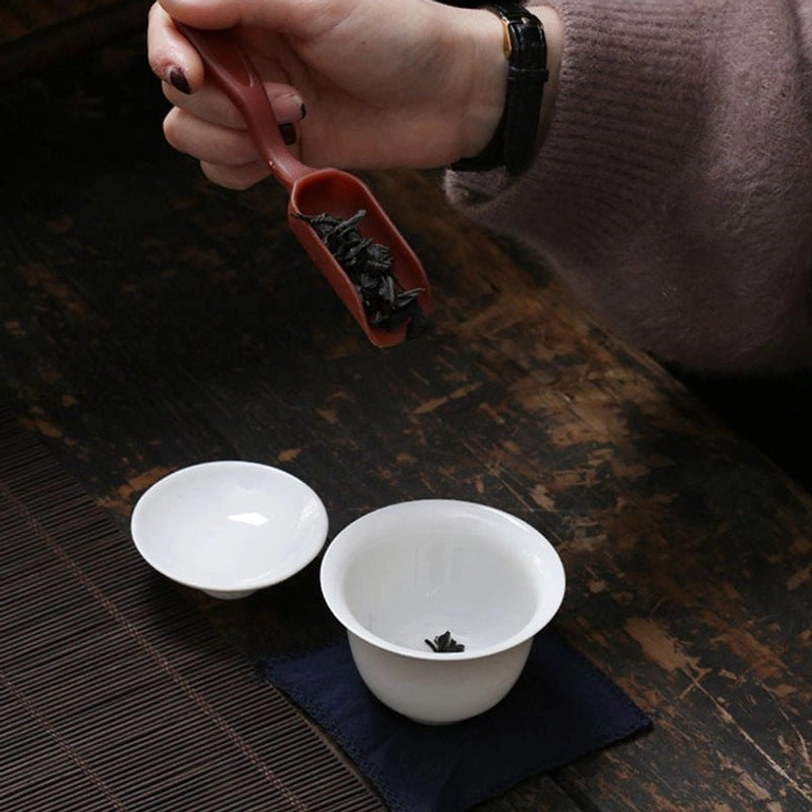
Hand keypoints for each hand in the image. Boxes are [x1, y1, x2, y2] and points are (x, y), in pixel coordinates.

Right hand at [147, 0, 559, 188]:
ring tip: (298, 123)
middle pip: (177, 88)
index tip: (192, 76)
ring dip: (232, 141)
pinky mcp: (277, 150)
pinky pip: (225, 171)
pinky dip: (244, 171)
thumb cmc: (397, 35)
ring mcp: (258, 106)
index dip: (167, 51)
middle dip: (220, 105)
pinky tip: (287, 157)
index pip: (171, 23)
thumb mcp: (321, 4)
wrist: (449, 99)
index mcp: (249, 7)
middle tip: (288, 101)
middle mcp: (246, 55)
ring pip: (193, 133)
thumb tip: (173, 2)